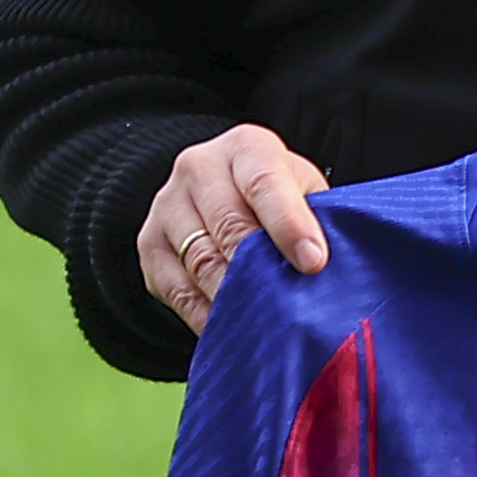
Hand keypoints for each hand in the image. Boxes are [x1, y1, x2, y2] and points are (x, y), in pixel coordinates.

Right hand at [140, 125, 333, 333]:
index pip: (265, 183)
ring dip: (235, 298)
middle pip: (228, 225)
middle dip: (261, 270)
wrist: (224, 190)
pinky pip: (176, 289)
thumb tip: (327, 269)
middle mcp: (199, 167)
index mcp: (246, 148)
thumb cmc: (280, 196)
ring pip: (200, 260)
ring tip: (267, 324)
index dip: (290, 225)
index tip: (313, 263)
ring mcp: (168, 204)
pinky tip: (233, 328)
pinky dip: (206, 315)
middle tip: (289, 307)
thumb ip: (317, 220)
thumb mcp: (305, 192)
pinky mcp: (149, 243)